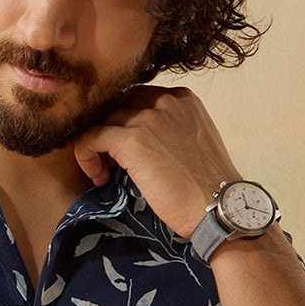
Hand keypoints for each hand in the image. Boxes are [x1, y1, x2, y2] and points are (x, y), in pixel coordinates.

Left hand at [73, 86, 241, 240]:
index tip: (126, 151)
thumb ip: (170, 130)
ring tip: (105, 172)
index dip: (125, 124)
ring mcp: (148, 118)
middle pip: (117, 107)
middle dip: (109, 132)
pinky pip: (91, 137)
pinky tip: (99, 177)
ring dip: (97, 147)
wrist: (218, 207)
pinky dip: (86, 156)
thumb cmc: (208, 186)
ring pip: (101, 120)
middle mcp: (165, 101)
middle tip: (111, 163)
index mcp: (182, 99)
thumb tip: (140, 139)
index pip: (137, 98)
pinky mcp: (132, 140)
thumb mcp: (194, 143)